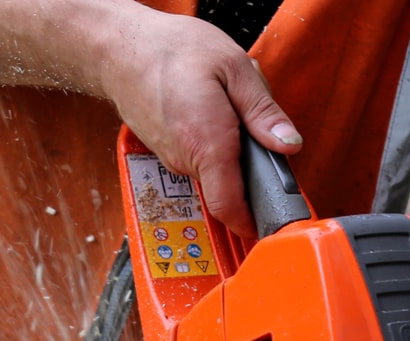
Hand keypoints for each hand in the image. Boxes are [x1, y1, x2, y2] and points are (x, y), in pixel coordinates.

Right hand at [100, 8, 301, 236]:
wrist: (121, 48)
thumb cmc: (171, 51)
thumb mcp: (233, 67)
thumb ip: (263, 111)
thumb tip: (289, 145)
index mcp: (208, 143)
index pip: (230, 207)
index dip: (252, 222)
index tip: (270, 221)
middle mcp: (187, 160)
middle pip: (232, 183)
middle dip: (250, 158)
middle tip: (250, 118)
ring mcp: (173, 159)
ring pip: (216, 168)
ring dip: (229, 145)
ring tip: (221, 102)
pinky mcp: (166, 152)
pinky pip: (199, 157)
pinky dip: (210, 138)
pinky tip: (204, 106)